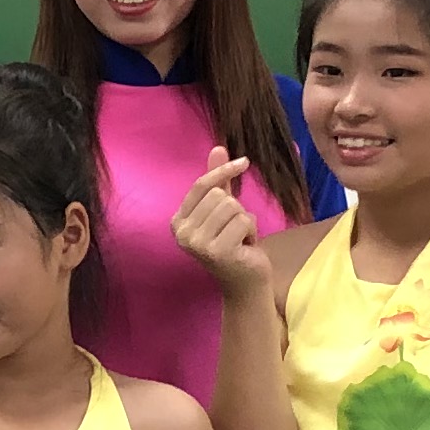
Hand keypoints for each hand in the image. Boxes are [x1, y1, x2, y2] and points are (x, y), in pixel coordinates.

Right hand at [173, 148, 269, 297]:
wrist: (245, 282)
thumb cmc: (234, 243)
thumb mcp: (224, 209)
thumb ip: (218, 181)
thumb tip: (218, 147)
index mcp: (177, 221)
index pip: (201, 185)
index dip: (223, 171)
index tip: (244, 161)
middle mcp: (182, 233)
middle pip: (219, 195)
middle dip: (236, 209)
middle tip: (234, 230)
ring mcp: (197, 243)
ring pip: (232, 206)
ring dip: (244, 221)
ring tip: (239, 238)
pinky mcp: (216, 251)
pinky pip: (243, 220)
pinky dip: (251, 231)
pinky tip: (245, 246)